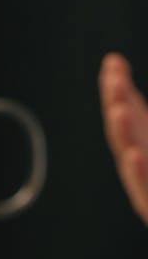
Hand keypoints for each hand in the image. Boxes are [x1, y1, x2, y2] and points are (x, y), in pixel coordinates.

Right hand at [99, 52, 147, 223]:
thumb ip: (140, 120)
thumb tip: (125, 93)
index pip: (131, 116)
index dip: (120, 89)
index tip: (113, 63)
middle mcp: (146, 169)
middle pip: (127, 133)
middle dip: (118, 105)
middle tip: (114, 77)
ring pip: (133, 161)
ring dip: (124, 135)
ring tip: (118, 110)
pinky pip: (146, 195)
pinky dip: (140, 175)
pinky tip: (134, 156)